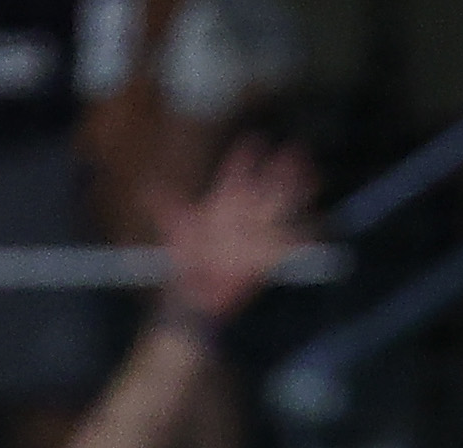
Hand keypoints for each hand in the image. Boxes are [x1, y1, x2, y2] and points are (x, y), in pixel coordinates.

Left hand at [155, 137, 315, 326]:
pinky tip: (316, 230)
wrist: (196, 292)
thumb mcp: (175, 228)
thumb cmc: (185, 259)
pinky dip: (303, 239)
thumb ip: (165, 205)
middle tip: (297, 152)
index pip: (236, 174)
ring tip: (312, 178)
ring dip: (297, 194)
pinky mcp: (265, 256)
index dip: (246, 157)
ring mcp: (256, 234)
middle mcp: (242, 215)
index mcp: (222, 203)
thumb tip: (146, 188)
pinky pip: (288, 245)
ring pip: (281, 209)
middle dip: (281, 170)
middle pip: (266, 187)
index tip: (256, 140)